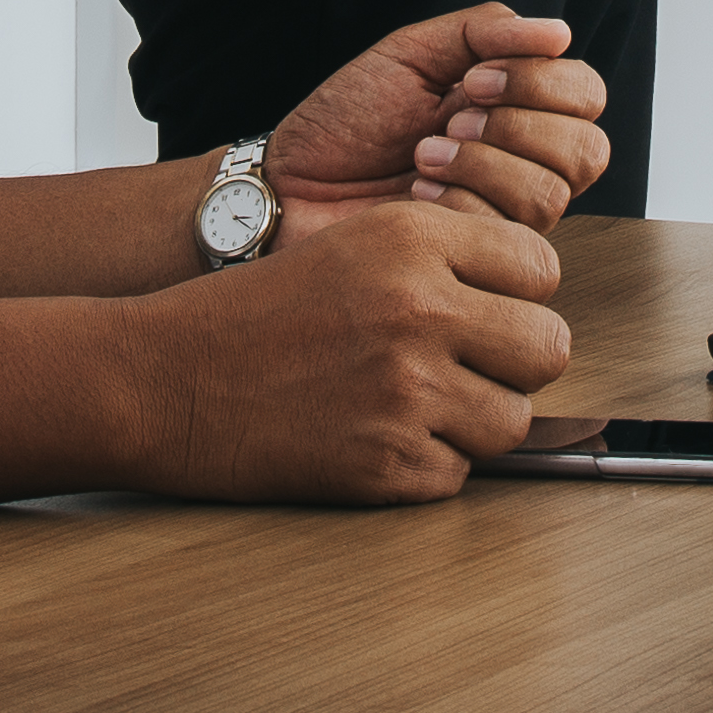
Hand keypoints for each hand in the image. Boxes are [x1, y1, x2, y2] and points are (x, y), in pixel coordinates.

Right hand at [123, 198, 570, 500]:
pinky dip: (426, 466)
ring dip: (475, 421)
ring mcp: (406, 390)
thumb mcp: (352, 244)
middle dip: (515, 362)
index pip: (541, 268)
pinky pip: (457, 474)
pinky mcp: (386, 462)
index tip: (486, 310)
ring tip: (415, 405)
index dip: (518, 294)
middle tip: (468, 367)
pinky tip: (374, 437)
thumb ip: (444, 259)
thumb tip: (531, 297)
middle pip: (548, 346)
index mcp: (412, 237)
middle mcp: (419, 307)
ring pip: (512, 420)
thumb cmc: (253, 313)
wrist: (164, 380)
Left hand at [265, 3, 611, 233]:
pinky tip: (414, 197)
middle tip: (452, 120)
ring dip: (482, 166)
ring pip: (549, 195)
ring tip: (424, 156)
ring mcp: (503, 217)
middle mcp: (522, 165)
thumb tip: (558, 33)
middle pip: (587, 150)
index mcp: (515, 108)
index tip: (474, 78)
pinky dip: (456, 205)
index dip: (544, 83)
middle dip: (519, 128)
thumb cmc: (346, 122)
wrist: (290, 186)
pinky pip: (504, 236)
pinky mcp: (477, 261)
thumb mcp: (410, 56)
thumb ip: (483, 31)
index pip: (586, 94)